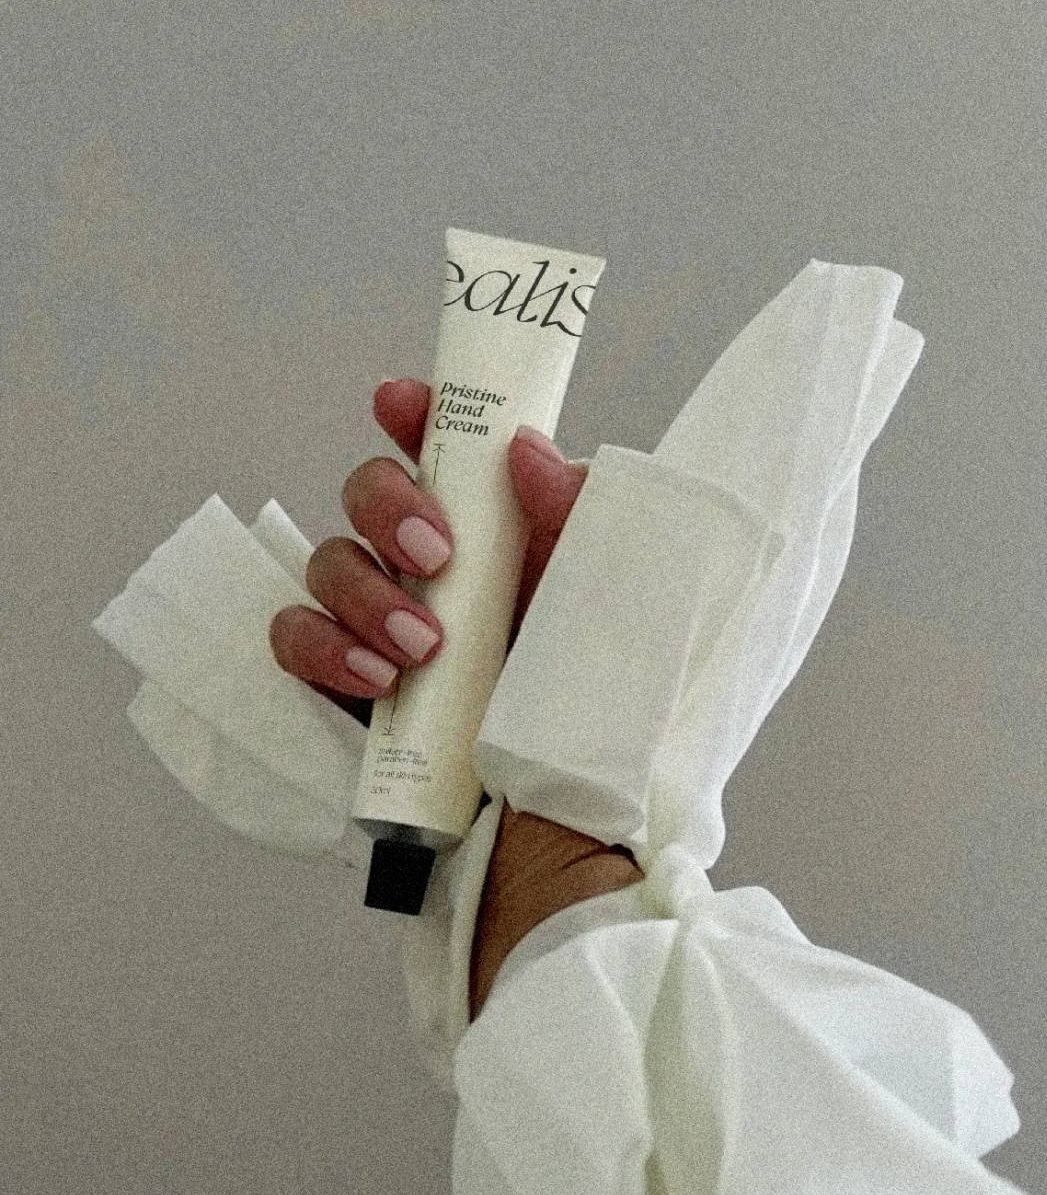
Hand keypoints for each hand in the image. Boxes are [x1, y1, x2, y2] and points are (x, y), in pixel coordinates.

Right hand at [268, 377, 588, 710]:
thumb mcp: (603, 595)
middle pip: (366, 489)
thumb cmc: (588, 689)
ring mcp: (378, 617)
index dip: (413, 412)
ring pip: (328, 561)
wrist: (559, 792)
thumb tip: (526, 449)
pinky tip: (376, 679)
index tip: (400, 402)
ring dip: (366, 595)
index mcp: (490, 527)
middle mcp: (427, 561)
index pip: (440, 447)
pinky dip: (324, 649)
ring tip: (423, 648)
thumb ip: (575, 514)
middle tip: (435, 556)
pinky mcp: (343, 675)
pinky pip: (295, 637)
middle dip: (386, 505)